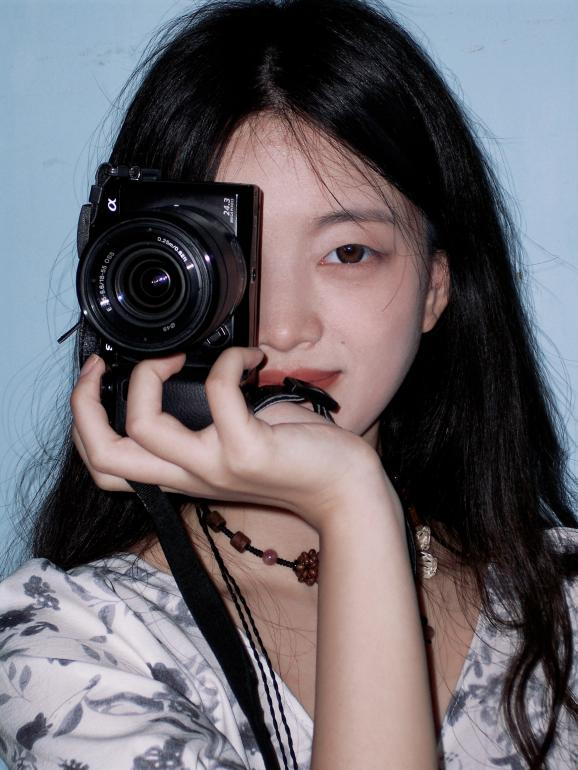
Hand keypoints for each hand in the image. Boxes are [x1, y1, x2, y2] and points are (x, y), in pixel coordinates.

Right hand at [71, 348, 388, 530]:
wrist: (343, 489)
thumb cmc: (294, 460)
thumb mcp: (234, 443)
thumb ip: (203, 421)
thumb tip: (191, 369)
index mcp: (181, 474)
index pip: (107, 467)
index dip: (84, 422)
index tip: (96, 377)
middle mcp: (189, 476)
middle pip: (104, 457)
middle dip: (84, 403)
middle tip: (103, 365)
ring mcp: (215, 466)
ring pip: (144, 425)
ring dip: (152, 373)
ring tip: (180, 355)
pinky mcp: (247, 452)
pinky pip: (219, 393)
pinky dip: (230, 362)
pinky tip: (251, 356)